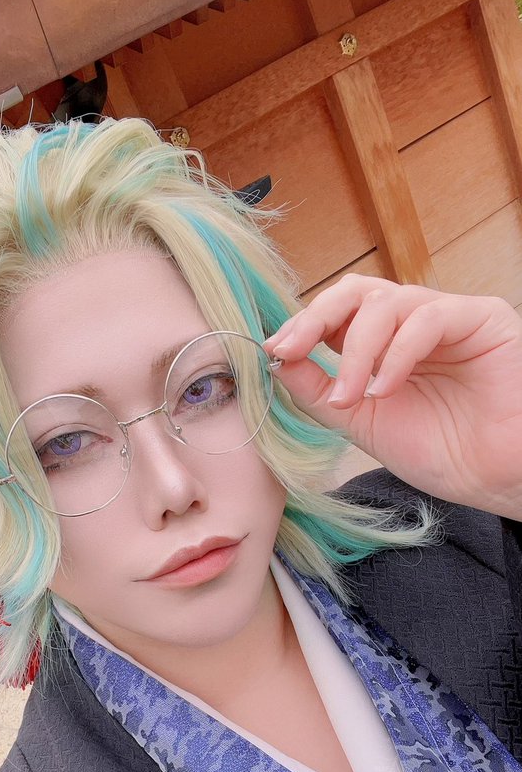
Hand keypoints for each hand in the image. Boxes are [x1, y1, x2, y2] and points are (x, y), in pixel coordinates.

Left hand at [263, 275, 521, 519]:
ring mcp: (448, 317)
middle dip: (315, 319)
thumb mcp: (363, 423)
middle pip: (357, 292)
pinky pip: (428, 317)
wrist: (497, 478)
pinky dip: (397, 352)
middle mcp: (414, 323)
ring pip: (387, 303)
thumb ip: (319, 392)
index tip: (273, 350)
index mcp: (384, 344)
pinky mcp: (482, 318)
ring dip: (357, 351)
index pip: (337, 313)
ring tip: (351, 397)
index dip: (302, 325)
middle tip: (289, 350)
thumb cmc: (442, 452)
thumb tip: (276, 359)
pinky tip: (386, 388)